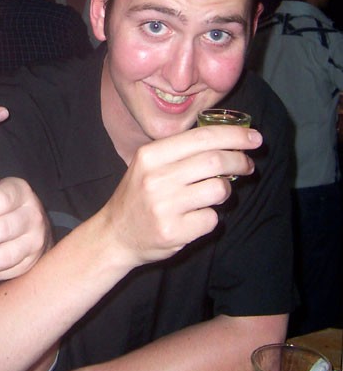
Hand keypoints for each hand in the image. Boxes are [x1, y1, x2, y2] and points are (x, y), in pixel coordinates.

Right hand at [100, 124, 261, 267]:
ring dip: (226, 191)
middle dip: (239, 161)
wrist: (115, 234)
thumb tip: (228, 139)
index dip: (234, 136)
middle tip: (247, 165)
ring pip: (218, 190)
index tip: (255, 138)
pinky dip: (211, 217)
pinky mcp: (173, 231)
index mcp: (151, 155)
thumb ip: (180, 152)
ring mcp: (164, 206)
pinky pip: (211, 218)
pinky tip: (196, 217)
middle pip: (215, 161)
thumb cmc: (139, 195)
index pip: (202, 137)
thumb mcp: (149, 164)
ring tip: (216, 194)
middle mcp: (156, 178)